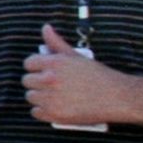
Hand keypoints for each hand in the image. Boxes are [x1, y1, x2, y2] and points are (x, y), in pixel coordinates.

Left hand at [22, 24, 136, 125]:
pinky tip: (54, 106)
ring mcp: (51, 98)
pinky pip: (35, 112)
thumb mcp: (76, 56)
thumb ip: (57, 43)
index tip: (42, 71)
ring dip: (39, 96)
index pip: (29, 63)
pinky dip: (42, 111)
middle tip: (49, 84)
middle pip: (27, 80)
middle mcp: (50, 80)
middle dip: (36, 81)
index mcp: (55, 63)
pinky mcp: (54, 114)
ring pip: (30, 96)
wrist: (115, 97)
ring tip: (53, 95)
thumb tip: (45, 28)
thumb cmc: (97, 76)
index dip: (35, 67)